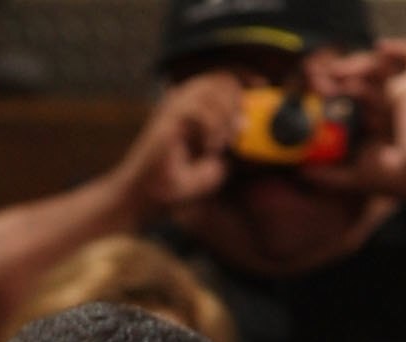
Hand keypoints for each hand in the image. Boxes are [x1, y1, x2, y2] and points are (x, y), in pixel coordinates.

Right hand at [115, 71, 243, 217]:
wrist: (143, 198)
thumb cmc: (174, 185)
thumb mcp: (213, 166)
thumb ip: (229, 146)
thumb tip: (245, 125)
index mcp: (192, 106)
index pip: (222, 78)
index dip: (245, 78)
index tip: (262, 87)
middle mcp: (182, 100)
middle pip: (221, 79)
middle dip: (236, 105)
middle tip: (233, 136)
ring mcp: (172, 107)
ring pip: (212, 89)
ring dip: (224, 119)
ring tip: (218, 146)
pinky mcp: (167, 120)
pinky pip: (198, 110)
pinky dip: (211, 129)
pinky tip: (209, 148)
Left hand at [305, 41, 405, 210]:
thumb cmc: (399, 178)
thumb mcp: (357, 177)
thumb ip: (330, 176)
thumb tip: (302, 173)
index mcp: (372, 120)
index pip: (347, 96)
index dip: (329, 88)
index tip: (311, 87)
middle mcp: (386, 103)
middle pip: (360, 77)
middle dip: (338, 74)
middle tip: (318, 77)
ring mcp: (403, 93)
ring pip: (379, 66)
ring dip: (357, 63)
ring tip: (339, 72)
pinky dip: (402, 48)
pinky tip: (382, 48)